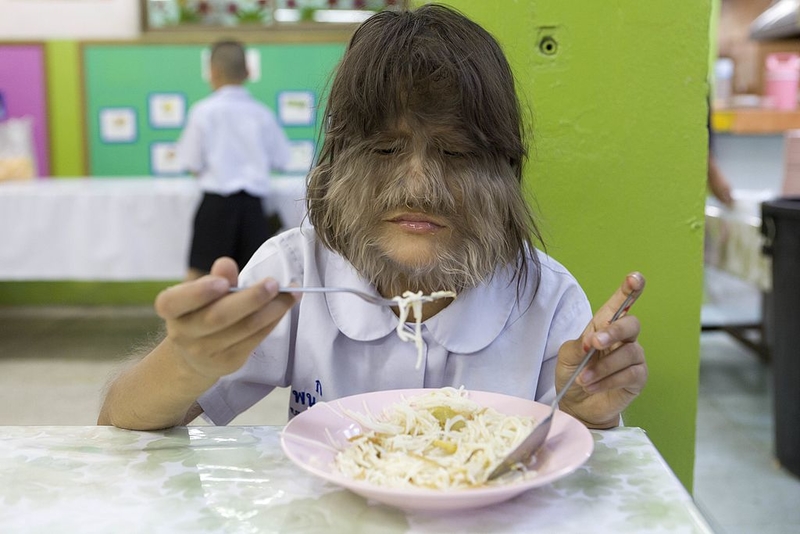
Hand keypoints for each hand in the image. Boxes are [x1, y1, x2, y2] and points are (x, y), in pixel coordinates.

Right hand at [155, 257, 297, 380]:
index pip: (174, 302)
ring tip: (291, 292)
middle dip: (250, 298)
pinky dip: (273, 319)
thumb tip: (226, 264)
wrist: (194, 356)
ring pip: (244, 328)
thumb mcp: (201, 292)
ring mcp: (206, 352)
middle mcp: (184, 333)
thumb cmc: (200, 312)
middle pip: (219, 316)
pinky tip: (285, 305)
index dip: (198, 293)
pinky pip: (256, 338)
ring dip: (273, 308)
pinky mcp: (229, 362)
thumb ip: (215, 278)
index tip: (222, 283)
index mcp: (171, 310)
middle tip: (273, 283)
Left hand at [556, 272, 646, 427]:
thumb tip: (593, 340)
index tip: (635, 278)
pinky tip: (593, 386)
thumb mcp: (567, 356)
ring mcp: (634, 358)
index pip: (620, 304)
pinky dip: (608, 380)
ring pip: (629, 353)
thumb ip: (580, 344)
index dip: (629, 290)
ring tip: (584, 379)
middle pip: (631, 325)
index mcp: (605, 326)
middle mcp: (624, 339)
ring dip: (603, 367)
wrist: (576, 405)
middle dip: (614, 332)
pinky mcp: (638, 378)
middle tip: (594, 344)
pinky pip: (630, 374)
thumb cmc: (573, 374)